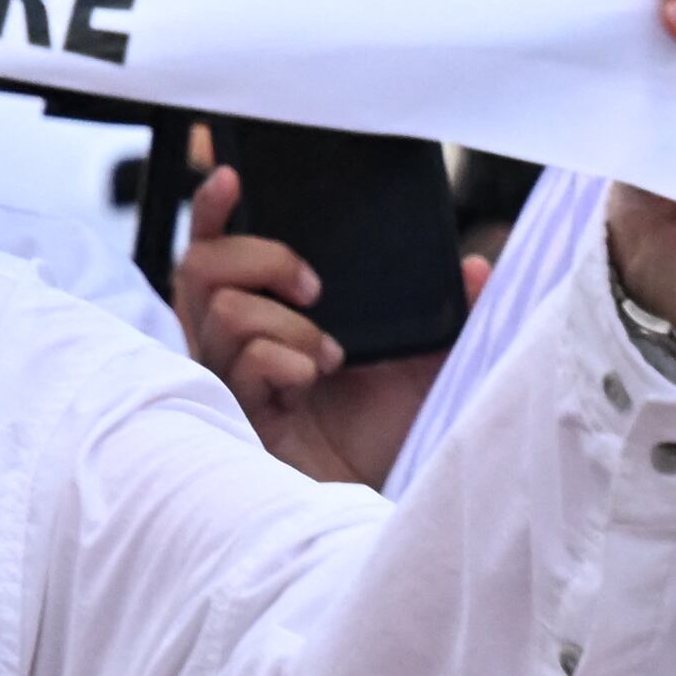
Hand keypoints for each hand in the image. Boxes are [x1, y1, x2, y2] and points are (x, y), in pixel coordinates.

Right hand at [177, 167, 486, 487]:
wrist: (376, 498)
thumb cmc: (384, 432)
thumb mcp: (428, 361)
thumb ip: (449, 311)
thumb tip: (475, 267)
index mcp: (264, 310)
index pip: (215, 245)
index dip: (211, 207)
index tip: (235, 177)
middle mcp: (234, 339)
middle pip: (200, 264)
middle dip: (261, 258)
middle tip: (315, 288)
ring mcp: (228, 376)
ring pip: (224, 312)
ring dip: (287, 325)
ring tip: (329, 357)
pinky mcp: (233, 413)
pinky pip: (248, 364)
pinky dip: (286, 362)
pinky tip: (310, 384)